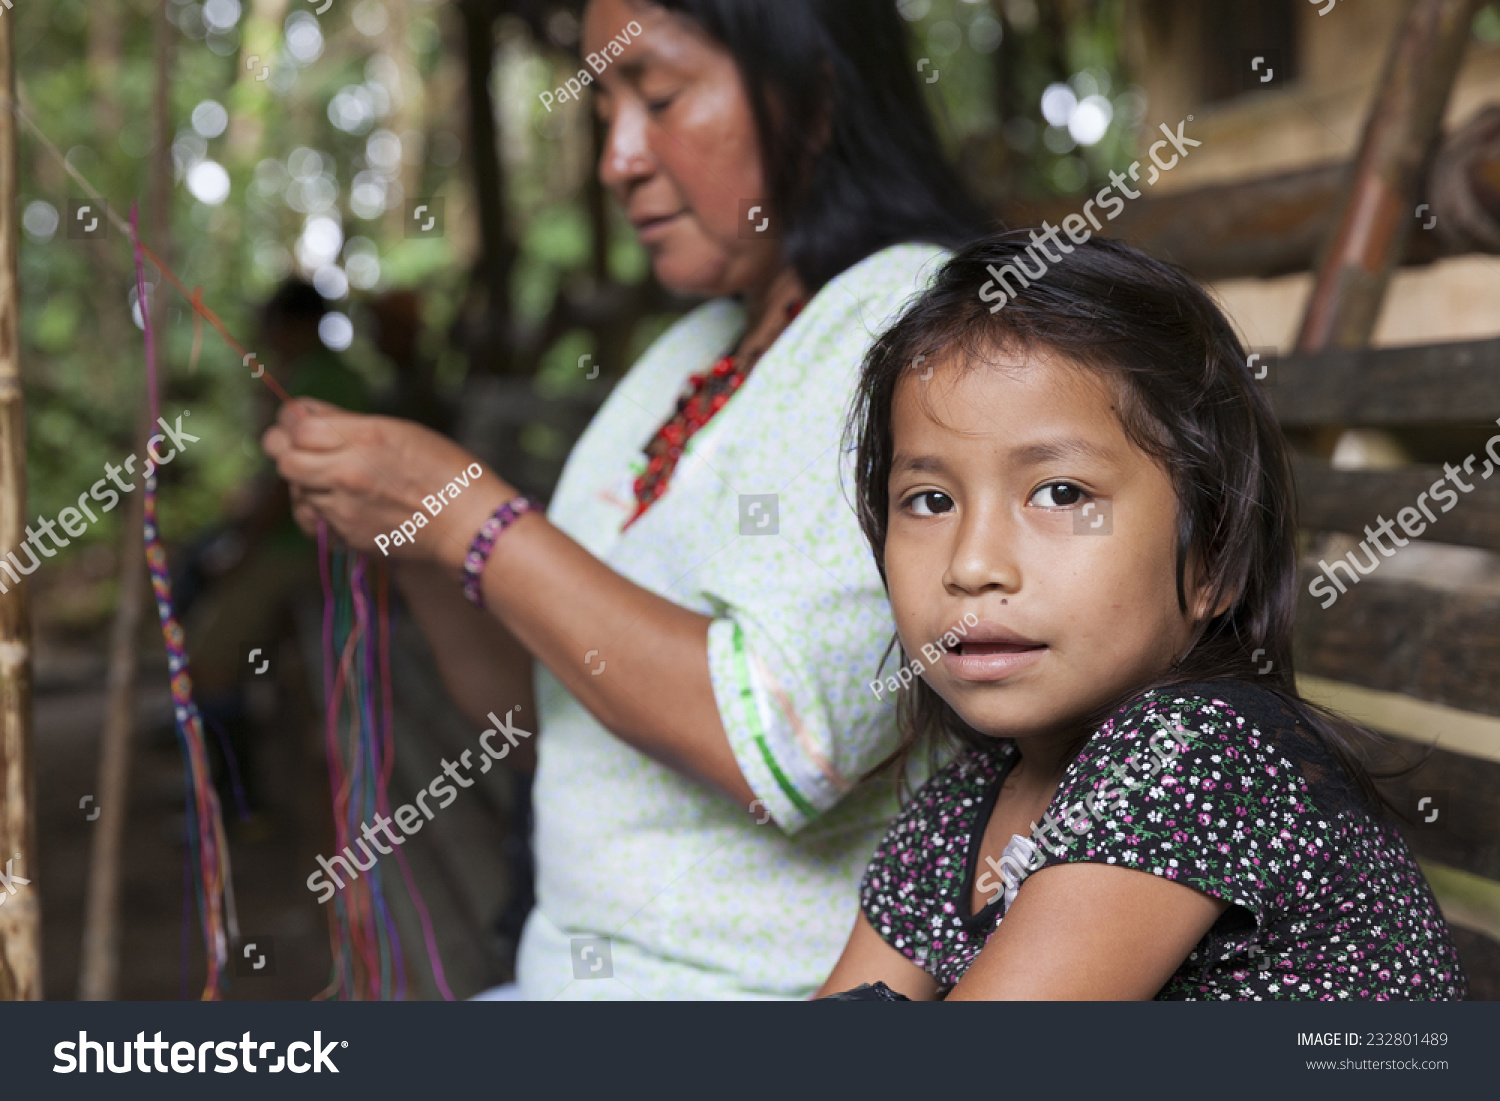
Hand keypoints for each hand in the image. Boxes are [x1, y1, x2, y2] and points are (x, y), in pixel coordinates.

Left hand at [261, 399, 511, 570]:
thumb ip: (349, 422)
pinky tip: (332, 502)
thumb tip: (305, 412)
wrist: (468, 524)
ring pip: (296, 490)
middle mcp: (348, 473)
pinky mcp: (349, 535)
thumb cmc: (446, 472)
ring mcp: (345, 508)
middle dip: (284, 448)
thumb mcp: (401, 431)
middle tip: (293, 444)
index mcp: (365, 438)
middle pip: (285, 458)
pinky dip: (315, 509)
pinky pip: (313, 519)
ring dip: (304, 479)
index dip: (291, 420)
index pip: (298, 425)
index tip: (295, 419)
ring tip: (326, 473)